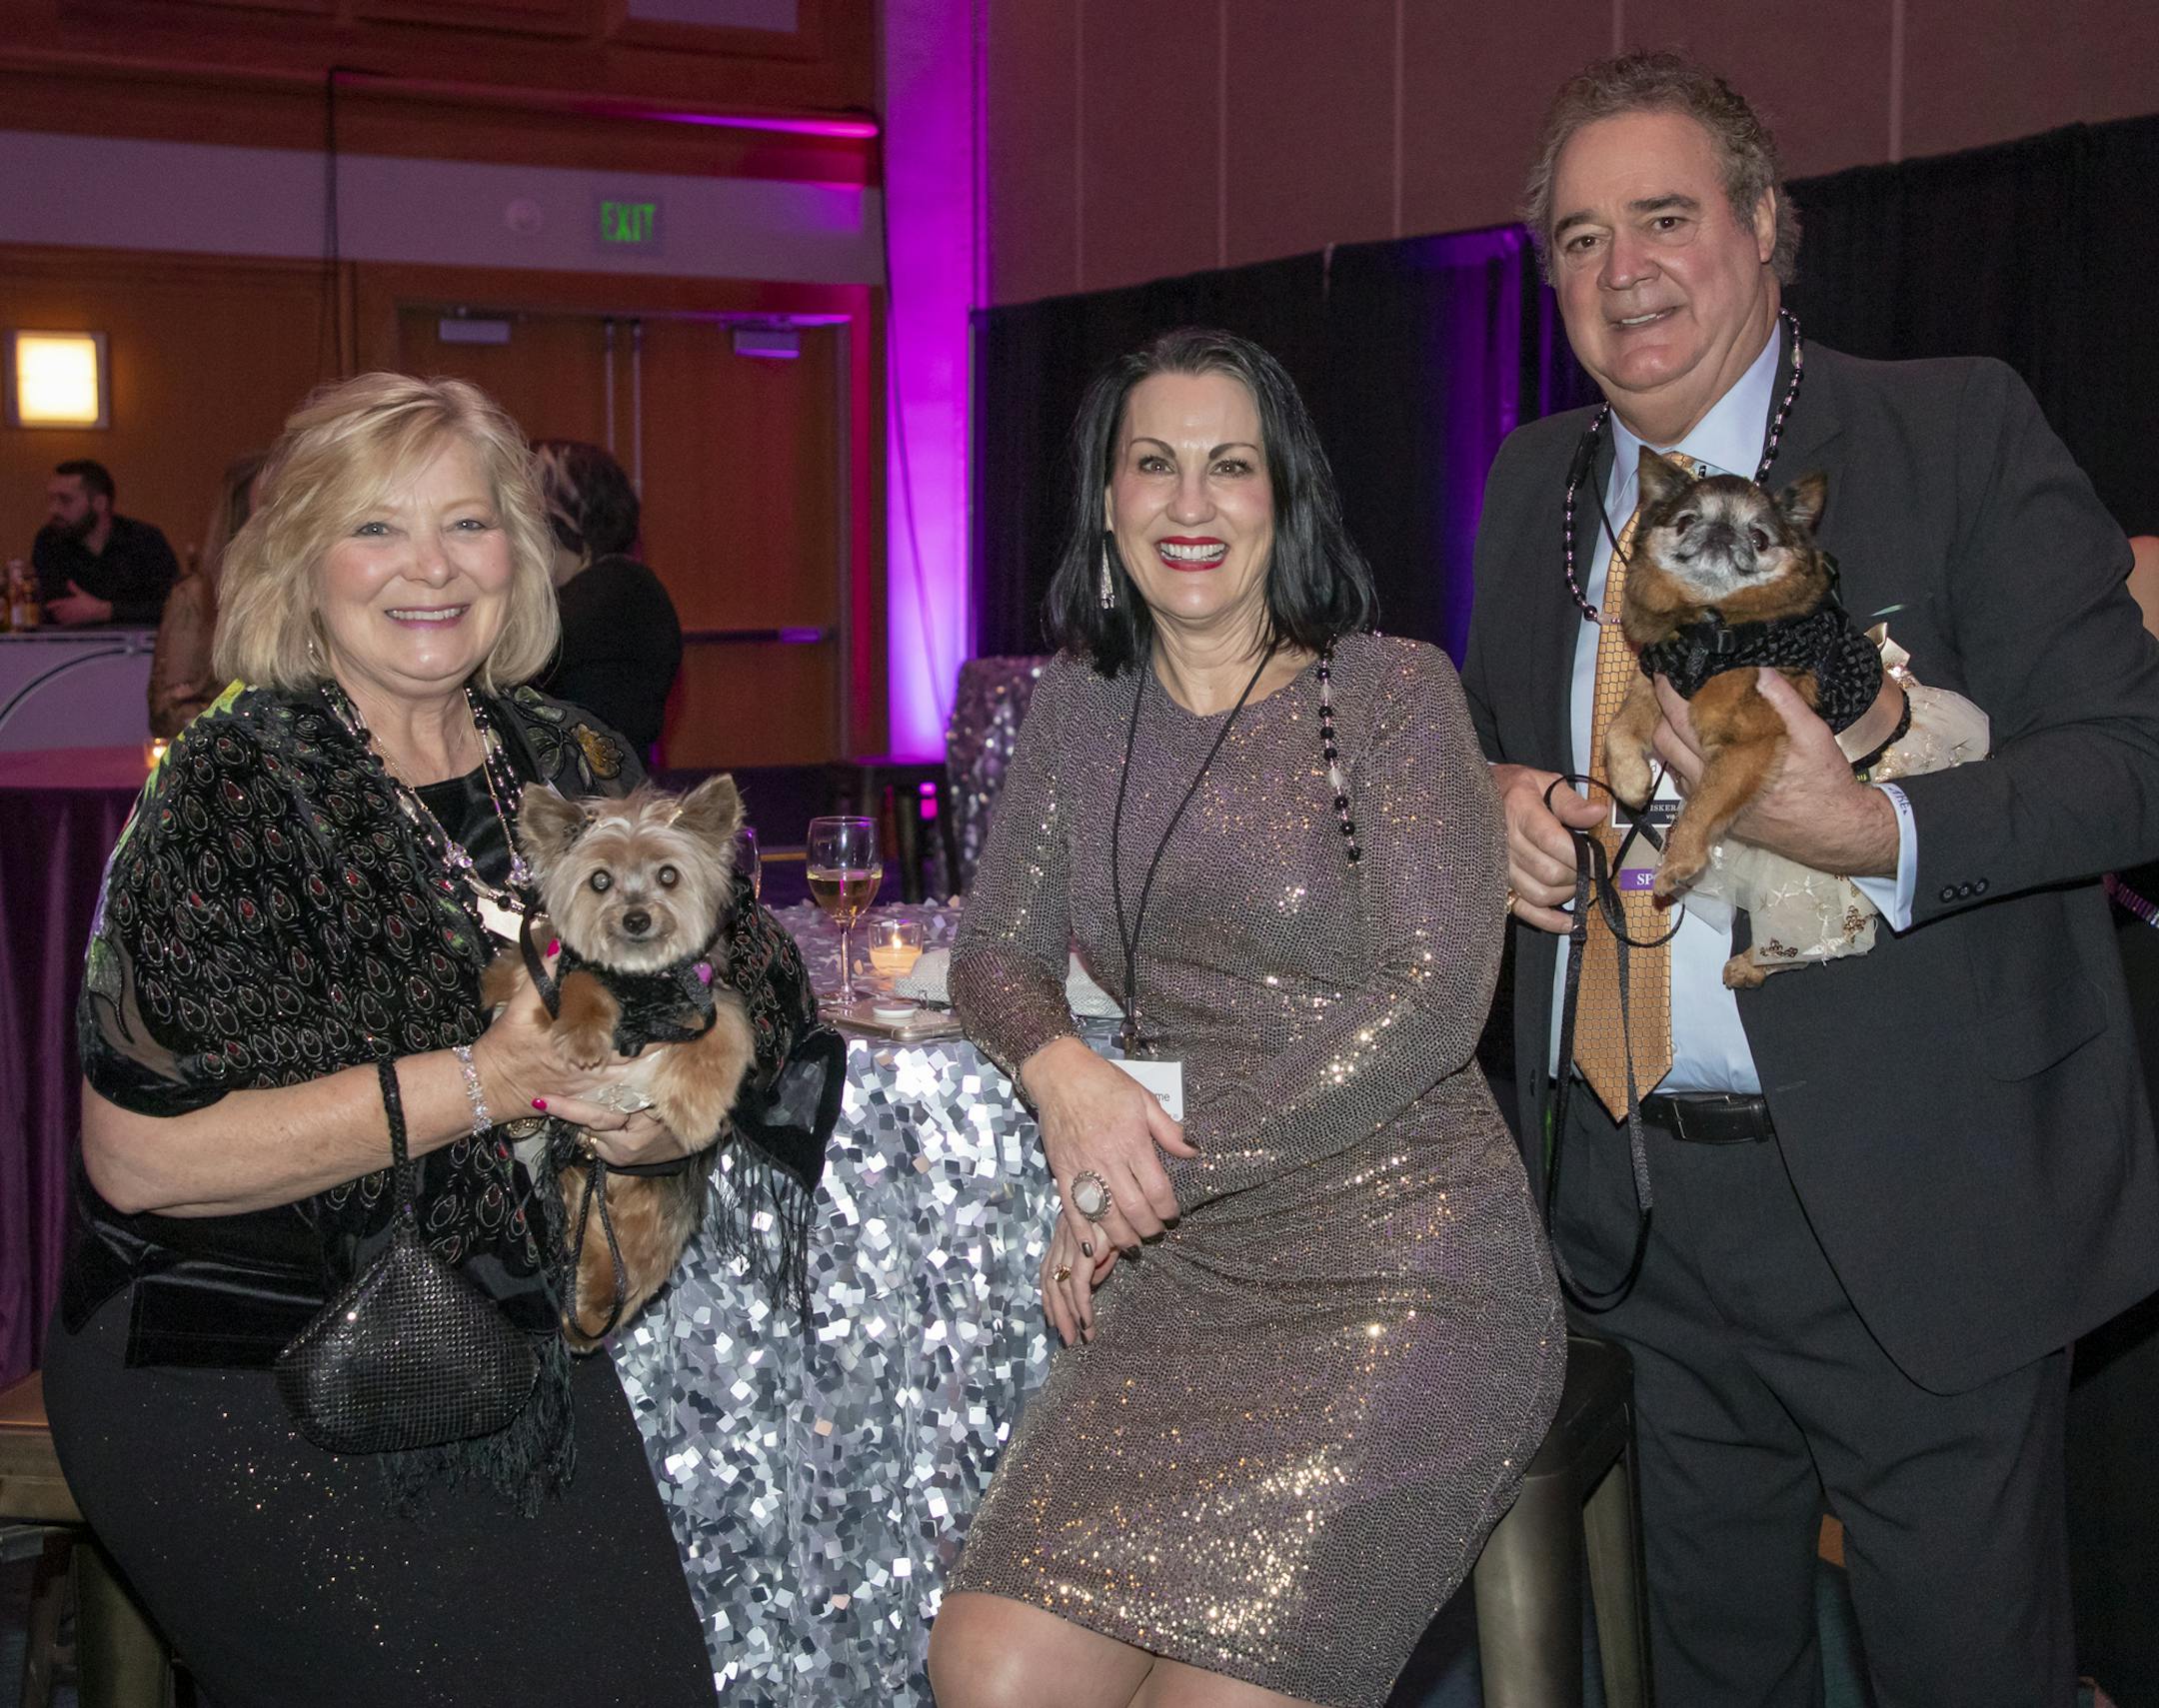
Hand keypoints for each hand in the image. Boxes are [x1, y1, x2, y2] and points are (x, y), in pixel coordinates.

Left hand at [46, 580, 111, 625]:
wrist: (99, 611)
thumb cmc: (91, 602)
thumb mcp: (82, 593)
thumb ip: (73, 588)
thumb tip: (69, 581)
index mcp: (70, 602)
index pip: (57, 603)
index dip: (51, 605)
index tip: (47, 606)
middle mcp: (70, 609)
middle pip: (57, 611)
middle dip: (54, 611)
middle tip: (53, 610)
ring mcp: (72, 616)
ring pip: (61, 618)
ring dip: (58, 617)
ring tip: (57, 616)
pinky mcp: (76, 621)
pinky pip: (66, 623)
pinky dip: (63, 622)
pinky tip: (63, 622)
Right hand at [471, 953, 685, 1164]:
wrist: (489, 1086)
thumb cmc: (505, 1045)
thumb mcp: (519, 1006)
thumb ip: (541, 974)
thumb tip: (560, 945)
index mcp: (577, 1046)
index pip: (626, 1036)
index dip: (654, 1026)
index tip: (677, 1011)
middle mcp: (590, 1071)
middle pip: (639, 1059)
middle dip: (664, 1045)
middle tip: (689, 1027)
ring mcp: (590, 1088)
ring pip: (634, 1079)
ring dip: (655, 1065)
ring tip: (680, 1047)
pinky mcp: (586, 1099)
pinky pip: (621, 1096)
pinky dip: (639, 1086)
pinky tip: (657, 1076)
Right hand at [1018, 1035, 1198, 1253]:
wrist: (1061, 1074)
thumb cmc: (1105, 1082)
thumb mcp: (1143, 1099)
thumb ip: (1168, 1130)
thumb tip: (1192, 1151)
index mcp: (1133, 1140)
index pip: (1156, 1187)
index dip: (1167, 1209)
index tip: (1172, 1217)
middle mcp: (1108, 1158)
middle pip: (1133, 1207)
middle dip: (1147, 1228)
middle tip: (1155, 1235)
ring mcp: (1083, 1166)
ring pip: (1104, 1214)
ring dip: (1120, 1236)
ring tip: (1131, 1245)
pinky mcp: (1062, 1170)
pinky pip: (1073, 1208)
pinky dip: (1083, 1231)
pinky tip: (1094, 1246)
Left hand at [1041, 1208, 1118, 1346]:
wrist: (1132, 1193)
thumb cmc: (1125, 1211)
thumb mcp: (1111, 1238)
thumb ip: (1101, 1260)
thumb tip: (1094, 1285)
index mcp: (1066, 1231)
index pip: (1049, 1269)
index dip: (1049, 1297)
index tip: (1054, 1320)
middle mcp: (1064, 1236)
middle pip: (1051, 1281)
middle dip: (1057, 1312)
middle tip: (1066, 1338)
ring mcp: (1073, 1241)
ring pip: (1062, 1286)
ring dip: (1070, 1315)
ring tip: (1079, 1336)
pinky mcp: (1087, 1246)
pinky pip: (1078, 1283)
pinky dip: (1080, 1305)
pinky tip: (1086, 1321)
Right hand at [1493, 763, 1606, 933]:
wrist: (1470, 799)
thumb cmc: (1512, 789)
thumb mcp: (1542, 782)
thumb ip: (1570, 802)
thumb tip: (1598, 813)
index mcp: (1519, 812)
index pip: (1555, 843)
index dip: (1584, 857)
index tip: (1604, 863)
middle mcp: (1505, 843)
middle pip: (1550, 873)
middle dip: (1578, 874)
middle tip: (1590, 869)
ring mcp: (1498, 868)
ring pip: (1541, 894)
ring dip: (1566, 892)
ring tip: (1576, 879)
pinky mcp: (1498, 885)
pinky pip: (1524, 911)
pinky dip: (1550, 921)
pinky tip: (1570, 921)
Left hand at [1651, 673, 1897, 876]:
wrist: (1834, 832)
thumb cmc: (1824, 783)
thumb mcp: (1814, 736)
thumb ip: (1786, 702)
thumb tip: (1761, 670)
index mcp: (1727, 759)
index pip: (1679, 720)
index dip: (1667, 692)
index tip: (1666, 670)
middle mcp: (1708, 782)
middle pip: (1663, 741)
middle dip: (1663, 711)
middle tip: (1674, 686)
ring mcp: (1709, 800)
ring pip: (1672, 762)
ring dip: (1673, 735)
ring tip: (1687, 709)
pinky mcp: (1715, 812)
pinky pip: (1686, 781)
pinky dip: (1686, 758)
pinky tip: (1704, 742)